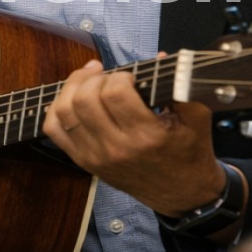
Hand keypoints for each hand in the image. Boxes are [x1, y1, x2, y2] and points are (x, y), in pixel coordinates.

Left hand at [43, 60, 221, 215]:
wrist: (182, 194)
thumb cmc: (189, 153)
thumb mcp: (196, 118)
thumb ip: (181, 85)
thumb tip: (158, 57)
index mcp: (146, 135)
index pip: (115, 93)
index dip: (120, 75)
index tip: (131, 77)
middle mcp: (117, 148)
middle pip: (85, 99)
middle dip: (94, 78)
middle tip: (109, 77)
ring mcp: (97, 157)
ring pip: (64, 112)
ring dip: (73, 87)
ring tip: (90, 81)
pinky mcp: (85, 162)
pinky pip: (54, 130)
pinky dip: (57, 109)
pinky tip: (72, 99)